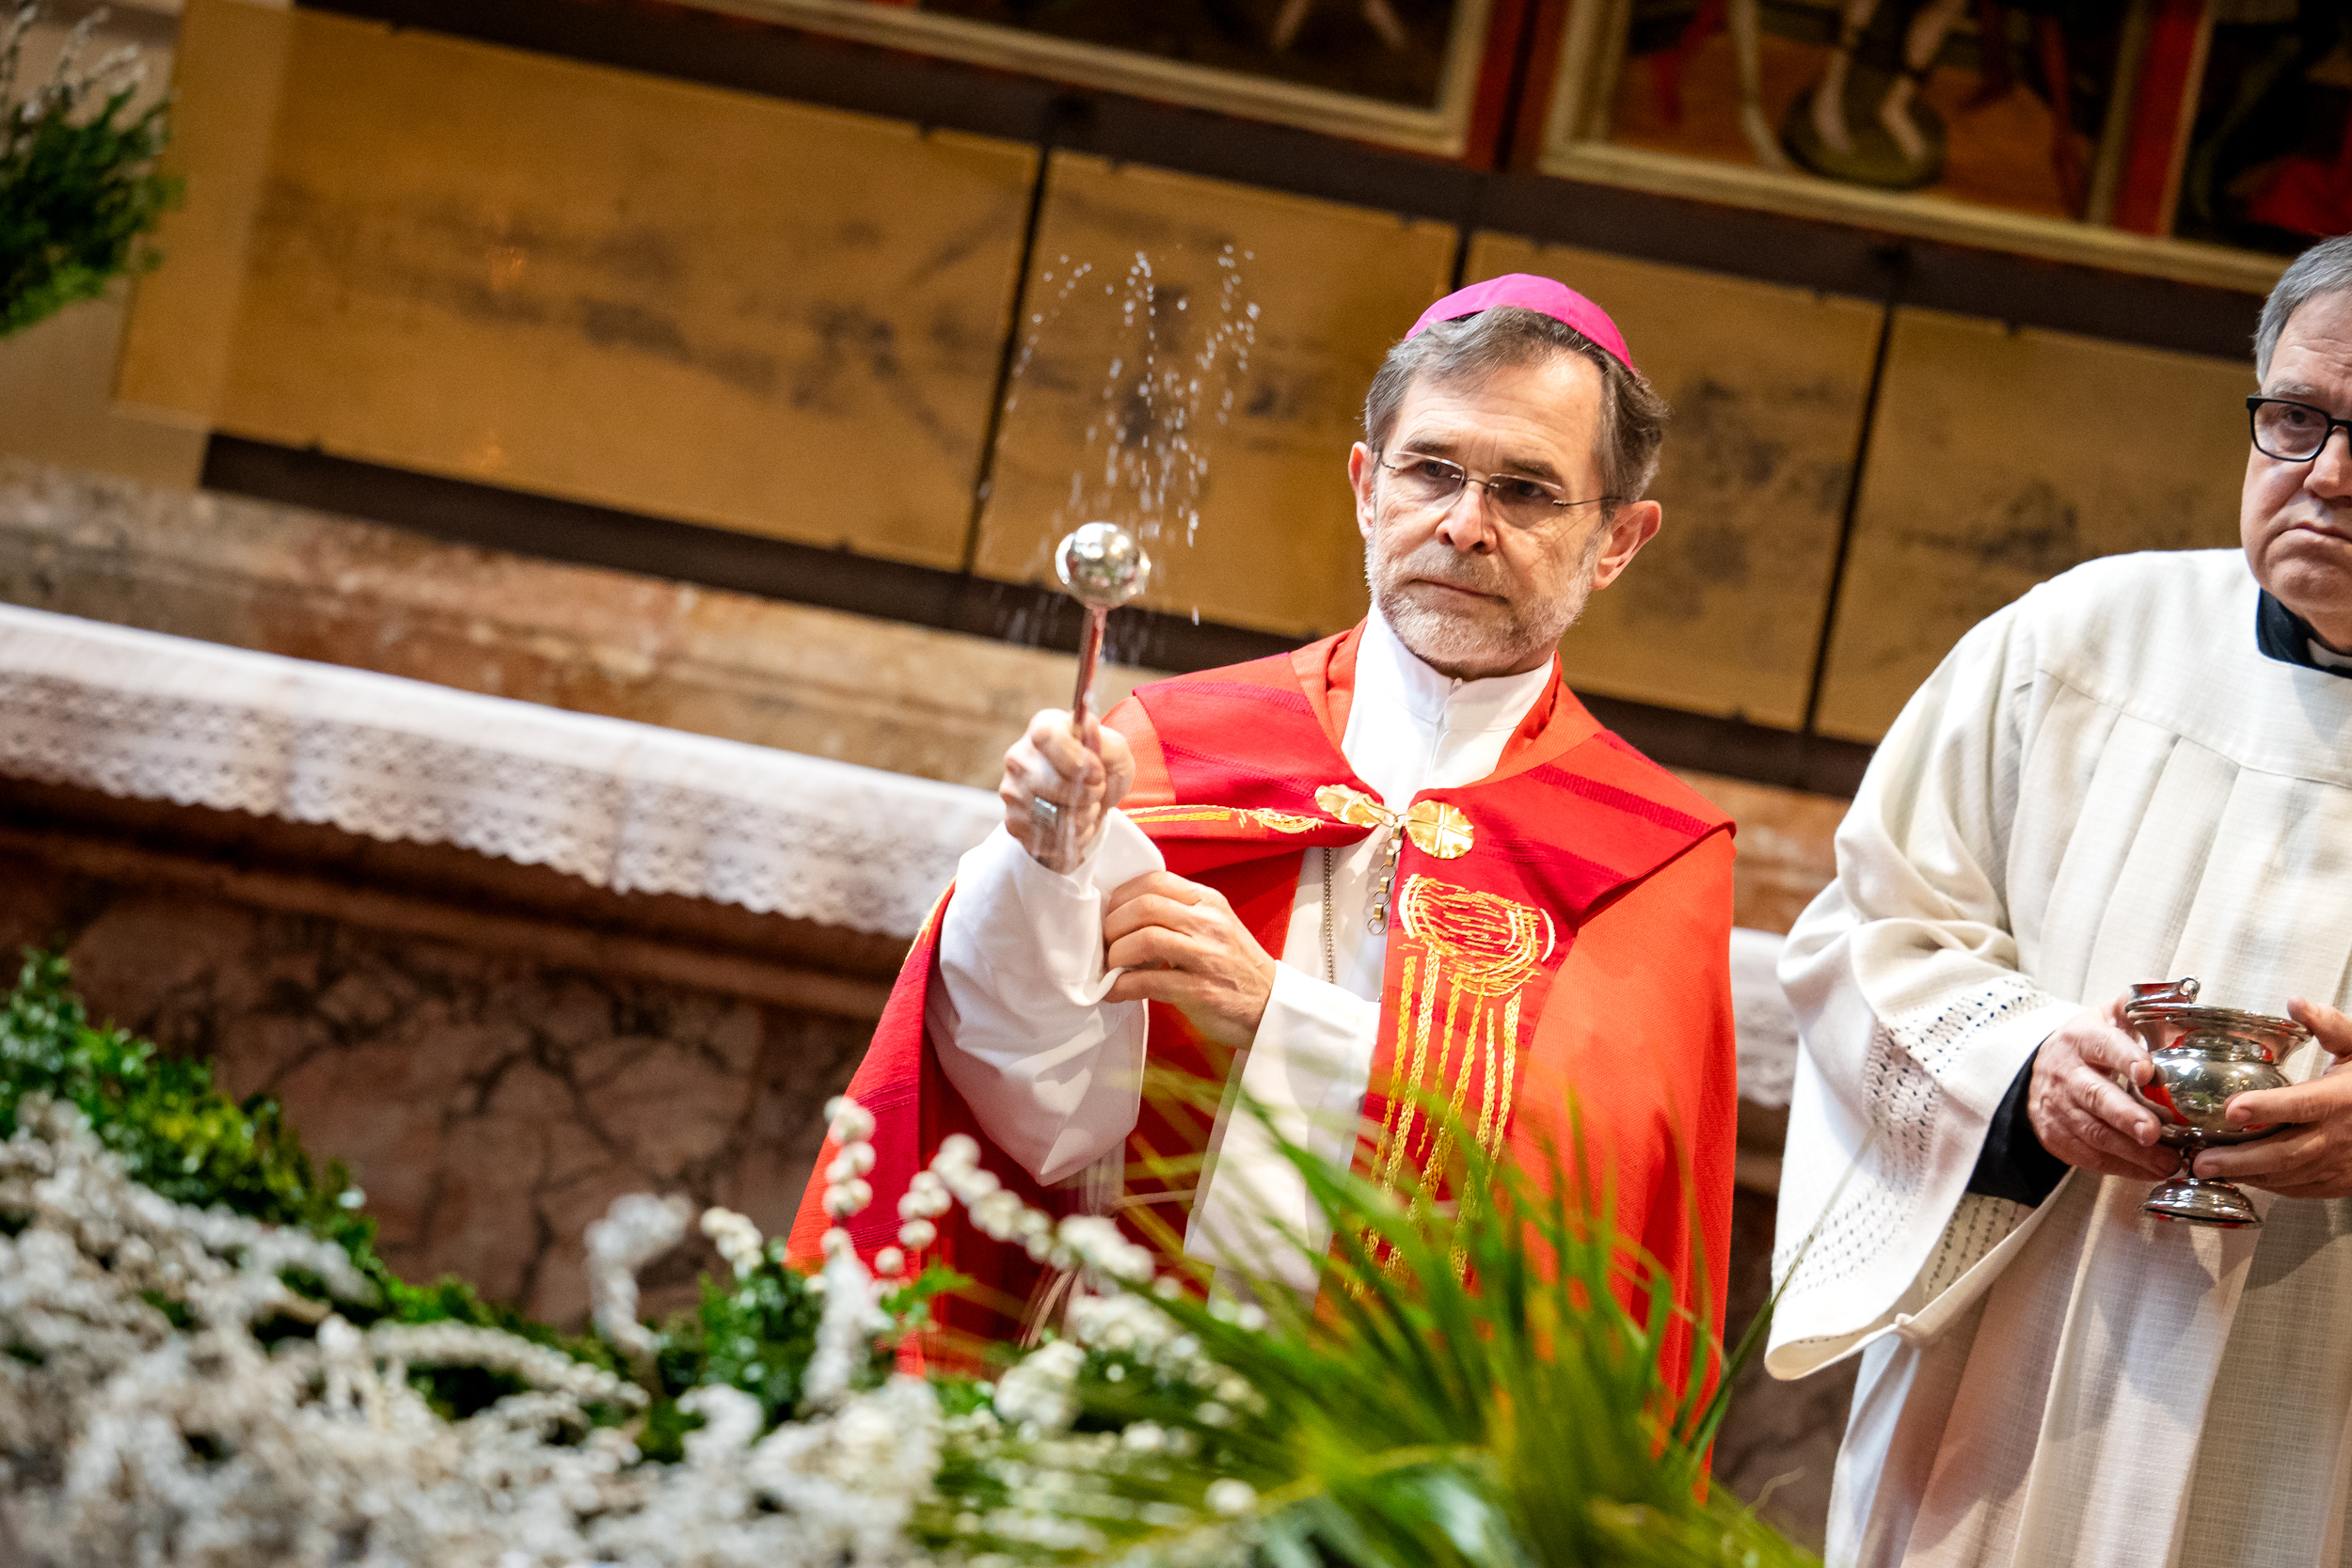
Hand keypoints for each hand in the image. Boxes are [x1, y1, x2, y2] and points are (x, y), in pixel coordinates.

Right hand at [1001, 708, 1133, 873]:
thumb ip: (1105, 741)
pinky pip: (1046, 837)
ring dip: (1081, 817)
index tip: (1097, 775)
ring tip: (1086, 807)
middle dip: (1086, 794)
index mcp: (1044, 728)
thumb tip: (1088, 728)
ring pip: (1051, 814)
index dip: (1075, 759)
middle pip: (1050, 782)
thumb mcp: (1115, 752)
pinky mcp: (1013, 821)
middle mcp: (1019, 756)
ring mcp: (1012, 790)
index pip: (1047, 737)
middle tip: (1096, 792)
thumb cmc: (1100, 770)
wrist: (1090, 803)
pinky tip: (1073, 823)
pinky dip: (1070, 837)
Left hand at [1100, 872, 1276, 1048]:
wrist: (1269, 1005)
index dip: (1122, 895)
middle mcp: (1209, 923)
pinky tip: (1114, 991)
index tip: (1110, 913)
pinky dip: (1122, 986)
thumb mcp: (1213, 926)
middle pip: (1146, 906)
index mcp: (1209, 902)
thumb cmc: (1233, 966)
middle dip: (1114, 924)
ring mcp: (1207, 956)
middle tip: (1106, 942)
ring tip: (1112, 965)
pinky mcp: (1201, 990)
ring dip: (1117, 953)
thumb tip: (1123, 914)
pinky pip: (1149, 982)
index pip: (1156, 880)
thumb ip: (1177, 914)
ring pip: (1146, 939)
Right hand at [2026, 1002, 2178, 1180]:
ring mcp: (2057, 1106)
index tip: (2148, 1073)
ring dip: (2131, 1151)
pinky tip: (2149, 1170)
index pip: (2102, 1044)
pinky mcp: (2056, 1135)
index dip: (2124, 1057)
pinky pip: (2088, 1155)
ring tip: (2167, 1162)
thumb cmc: (2090, 1043)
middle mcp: (2064, 1071)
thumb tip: (2186, 998)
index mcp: (2082, 1038)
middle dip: (2125, 1116)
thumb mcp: (2109, 1015)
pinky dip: (2121, 1166)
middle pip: (2094, 1095)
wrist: (2043, 1070)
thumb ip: (2141, 1004)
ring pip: (2092, 1131)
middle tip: (2153, 1132)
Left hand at [2193, 999, 2351, 1199]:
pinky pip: (2299, 1187)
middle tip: (2200, 1159)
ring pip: (2289, 1175)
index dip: (2266, 1108)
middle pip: (2286, 1152)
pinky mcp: (2339, 1182)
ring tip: (2208, 1169)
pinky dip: (2269, 1185)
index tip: (2232, 1109)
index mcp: (2341, 1099)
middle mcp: (2339, 1135)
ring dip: (2248, 1175)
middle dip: (2240, 1159)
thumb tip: (2296, 1003)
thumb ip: (2330, 1026)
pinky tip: (2241, 1176)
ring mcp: (2339, 1163)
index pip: (2301, 1105)